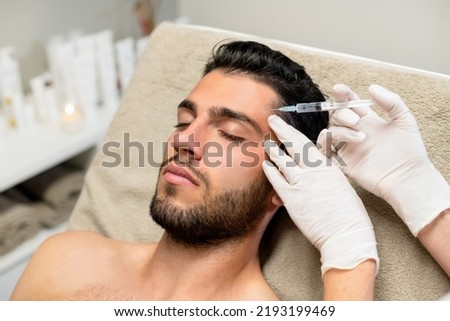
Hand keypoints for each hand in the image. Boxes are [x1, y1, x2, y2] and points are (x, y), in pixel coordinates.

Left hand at [263, 115, 377, 276]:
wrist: (346, 235)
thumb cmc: (348, 215)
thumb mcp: (341, 186)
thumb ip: (326, 173)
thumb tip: (315, 166)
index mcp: (328, 166)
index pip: (308, 143)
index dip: (295, 132)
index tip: (287, 124)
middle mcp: (314, 171)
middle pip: (294, 144)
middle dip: (282, 130)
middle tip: (272, 119)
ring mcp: (302, 183)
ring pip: (283, 160)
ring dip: (273, 149)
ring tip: (266, 142)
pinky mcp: (292, 199)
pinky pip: (276, 180)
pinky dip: (270, 171)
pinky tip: (266, 165)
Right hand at [318, 84, 449, 235]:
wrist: (408, 177)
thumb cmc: (410, 151)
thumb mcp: (405, 120)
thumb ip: (391, 101)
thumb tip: (371, 87)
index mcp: (367, 121)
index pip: (349, 103)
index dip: (342, 95)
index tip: (340, 89)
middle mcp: (354, 132)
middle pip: (336, 116)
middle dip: (343, 114)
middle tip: (357, 121)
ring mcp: (347, 148)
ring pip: (329, 132)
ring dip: (340, 131)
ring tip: (360, 137)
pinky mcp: (342, 164)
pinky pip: (323, 152)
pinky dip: (322, 145)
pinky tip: (335, 144)